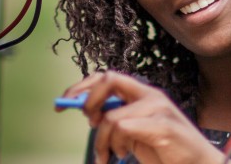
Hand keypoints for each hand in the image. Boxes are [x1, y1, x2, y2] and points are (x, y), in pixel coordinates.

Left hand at [59, 71, 226, 163]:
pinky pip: (124, 128)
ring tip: (111, 153)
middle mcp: (150, 95)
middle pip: (108, 80)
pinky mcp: (162, 125)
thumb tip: (87, 111)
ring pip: (111, 116)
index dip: (82, 86)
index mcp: (143, 93)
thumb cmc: (165, 150)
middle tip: (89, 123)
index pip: (106, 77)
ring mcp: (158, 109)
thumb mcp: (134, 131)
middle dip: (89, 101)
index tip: (65, 102)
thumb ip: (116, 117)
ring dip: (103, 140)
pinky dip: (117, 145)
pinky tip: (124, 153)